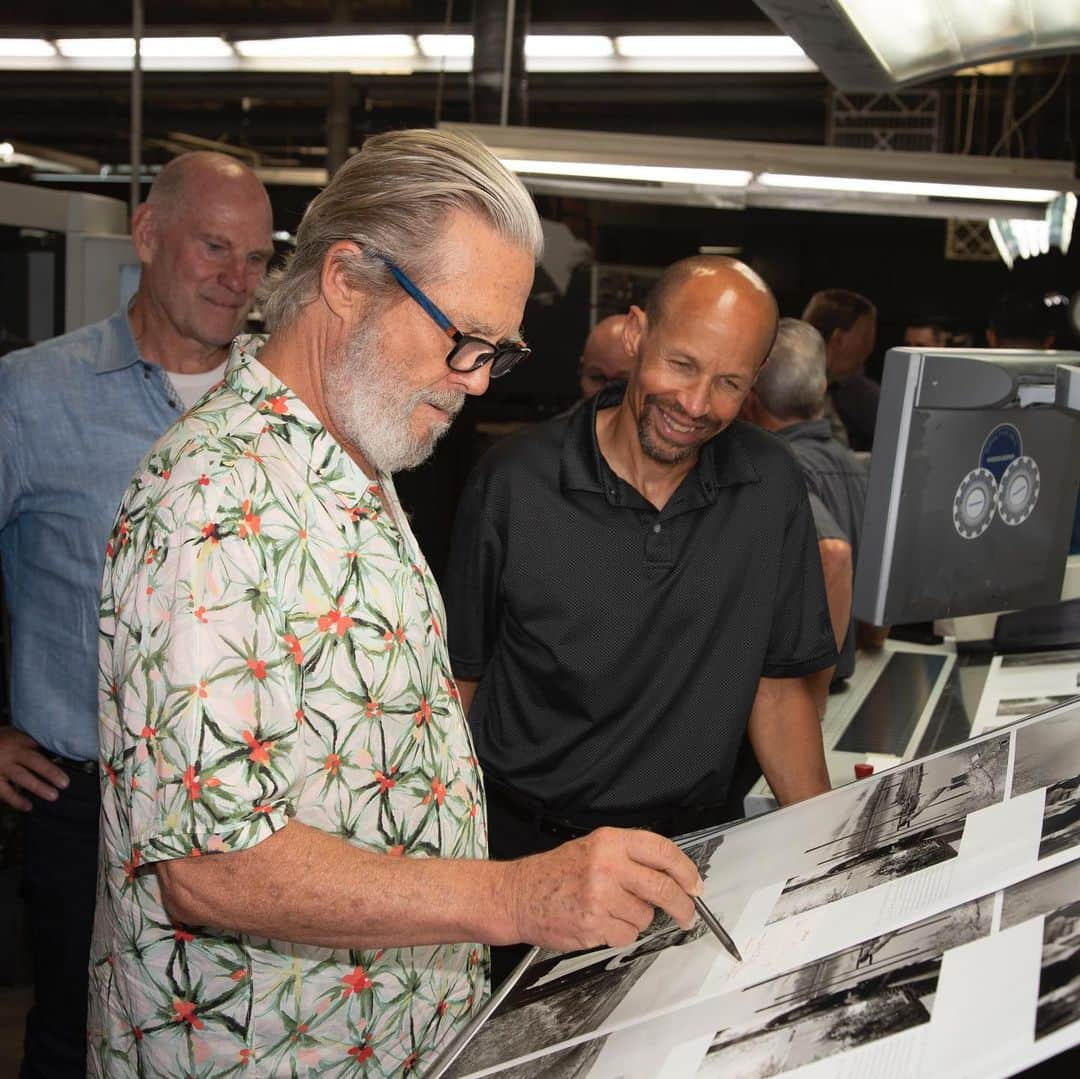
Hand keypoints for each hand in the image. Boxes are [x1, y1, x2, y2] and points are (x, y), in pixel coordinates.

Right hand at [0, 728, 68, 810]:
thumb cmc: (1, 742)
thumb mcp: (14, 735)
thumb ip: (31, 742)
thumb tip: (55, 749)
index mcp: (20, 740)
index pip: (41, 744)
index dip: (56, 751)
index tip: (72, 757)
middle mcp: (11, 753)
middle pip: (34, 762)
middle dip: (50, 772)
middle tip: (65, 783)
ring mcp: (1, 767)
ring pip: (21, 777)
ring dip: (38, 787)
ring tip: (53, 796)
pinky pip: (5, 792)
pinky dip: (16, 800)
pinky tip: (28, 806)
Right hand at [502, 827, 701, 952]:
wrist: (518, 894)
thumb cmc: (555, 873)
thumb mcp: (593, 848)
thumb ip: (629, 857)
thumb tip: (671, 875)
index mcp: (610, 842)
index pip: (662, 850)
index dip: (685, 869)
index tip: (695, 884)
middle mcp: (607, 866)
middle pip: (663, 887)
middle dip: (683, 905)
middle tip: (687, 913)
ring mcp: (600, 897)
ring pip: (645, 916)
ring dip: (636, 919)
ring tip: (610, 910)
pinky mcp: (593, 925)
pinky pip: (626, 936)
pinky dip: (619, 934)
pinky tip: (600, 922)